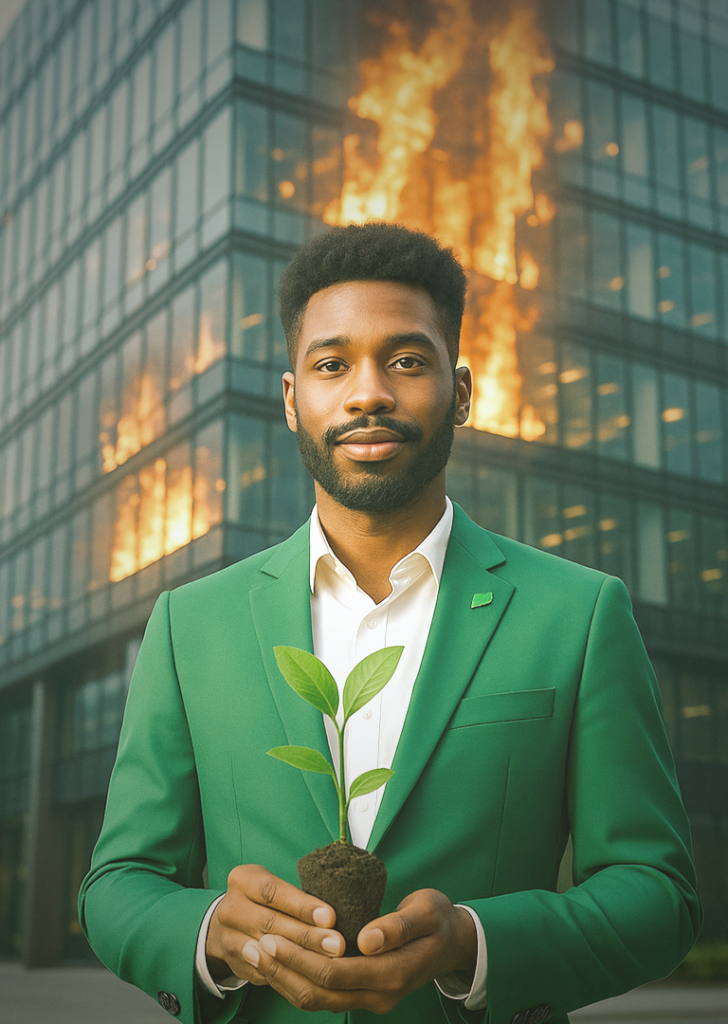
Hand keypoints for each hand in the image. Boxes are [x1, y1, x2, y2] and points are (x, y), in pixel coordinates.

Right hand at [206, 864, 345, 981]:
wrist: (232, 920)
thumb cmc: (265, 897)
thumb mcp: (276, 884)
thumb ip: (297, 896)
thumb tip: (333, 916)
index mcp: (242, 880)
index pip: (273, 892)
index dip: (302, 906)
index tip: (330, 917)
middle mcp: (230, 909)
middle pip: (271, 923)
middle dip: (307, 936)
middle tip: (337, 945)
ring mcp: (228, 938)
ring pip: (268, 951)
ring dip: (301, 959)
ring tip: (330, 963)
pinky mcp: (234, 963)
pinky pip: (264, 973)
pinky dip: (289, 976)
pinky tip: (312, 978)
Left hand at [240, 887, 476, 1013]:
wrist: (453, 941)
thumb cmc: (437, 918)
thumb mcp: (426, 911)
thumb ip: (397, 926)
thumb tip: (366, 939)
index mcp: (394, 974)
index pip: (335, 973)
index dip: (300, 957)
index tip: (273, 935)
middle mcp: (380, 995)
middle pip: (320, 992)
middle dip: (283, 969)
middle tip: (254, 944)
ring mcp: (372, 1000)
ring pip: (318, 1001)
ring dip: (285, 980)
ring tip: (256, 955)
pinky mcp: (364, 995)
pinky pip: (325, 997)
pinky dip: (297, 982)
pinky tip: (278, 964)